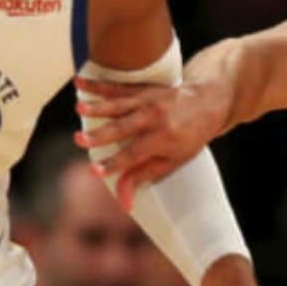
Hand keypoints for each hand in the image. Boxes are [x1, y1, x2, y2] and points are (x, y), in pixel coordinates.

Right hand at [74, 77, 229, 205]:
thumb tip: (124, 203)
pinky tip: (78, 82)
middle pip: (123, 128)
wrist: (207, 101)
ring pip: (118, 104)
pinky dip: (96, 85)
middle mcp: (155, 118)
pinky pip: (116, 86)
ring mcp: (148, 100)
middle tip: (79, 140)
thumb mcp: (173, 161)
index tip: (94, 171)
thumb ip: (143, 176)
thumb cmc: (190, 137)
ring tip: (78, 108)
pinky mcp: (141, 88)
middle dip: (99, 135)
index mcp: (164, 138)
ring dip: (97, 106)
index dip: (113, 164)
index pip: (134, 155)